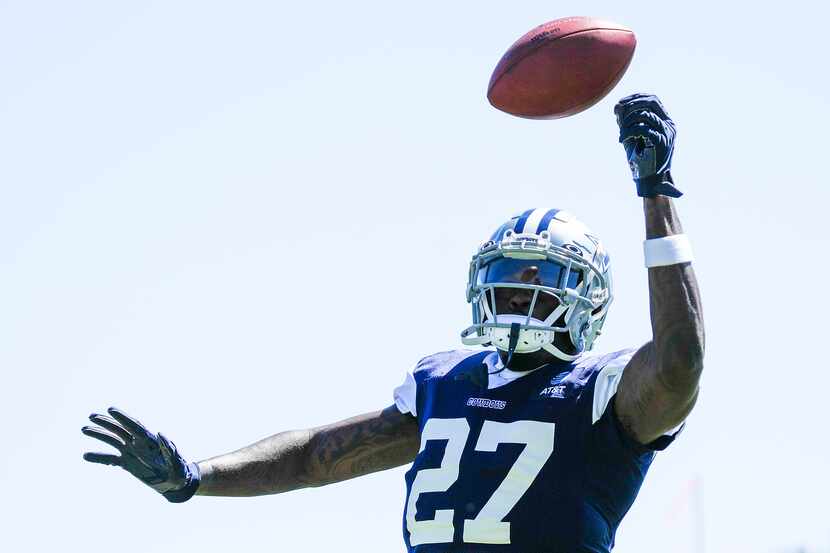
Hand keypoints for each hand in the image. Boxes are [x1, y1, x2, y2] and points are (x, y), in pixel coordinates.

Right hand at [82, 407, 199, 502]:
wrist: (174, 483)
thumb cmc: (178, 471)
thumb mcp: (175, 460)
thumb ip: (168, 449)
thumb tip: (159, 434)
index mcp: (150, 440)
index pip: (134, 426)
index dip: (123, 417)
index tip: (110, 409)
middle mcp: (139, 443)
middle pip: (120, 429)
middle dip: (107, 422)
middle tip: (91, 416)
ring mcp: (132, 452)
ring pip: (113, 440)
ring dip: (99, 435)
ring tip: (84, 429)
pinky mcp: (127, 463)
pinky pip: (110, 459)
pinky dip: (99, 457)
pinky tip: (85, 455)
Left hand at [614, 93, 681, 197]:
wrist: (650, 180)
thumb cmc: (640, 159)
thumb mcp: (632, 136)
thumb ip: (627, 121)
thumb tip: (617, 106)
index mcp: (665, 121)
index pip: (653, 99)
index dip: (636, 97)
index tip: (620, 103)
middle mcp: (669, 125)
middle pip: (651, 102)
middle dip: (631, 104)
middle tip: (617, 112)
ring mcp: (667, 133)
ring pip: (644, 115)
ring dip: (626, 122)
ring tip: (621, 133)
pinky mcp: (661, 142)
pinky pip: (642, 129)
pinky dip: (628, 131)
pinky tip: (622, 140)